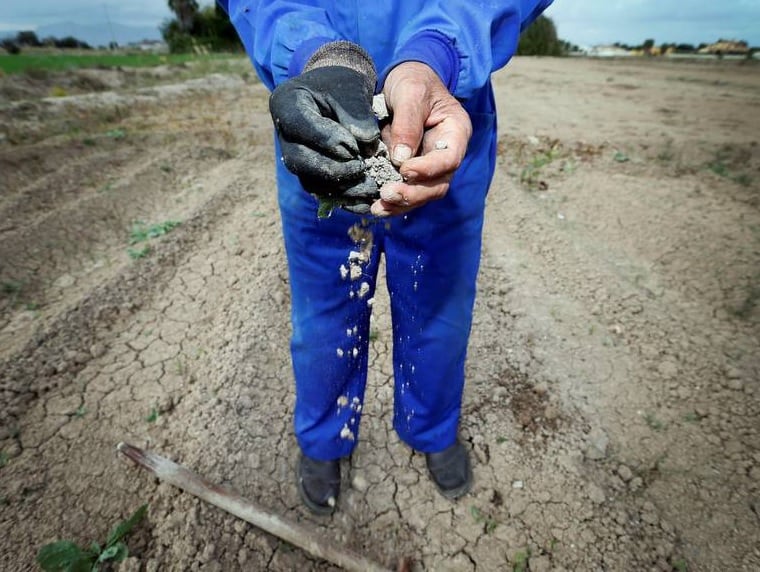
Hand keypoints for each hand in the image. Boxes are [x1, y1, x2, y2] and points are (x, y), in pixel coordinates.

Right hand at [269, 64, 379, 211]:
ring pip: (310, 181)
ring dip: (340, 188)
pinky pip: (321, 191)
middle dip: (333, 169)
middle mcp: (283, 134)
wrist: (339, 92)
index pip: (301, 127)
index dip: (328, 140)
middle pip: (300, 160)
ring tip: (369, 187)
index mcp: (286, 104)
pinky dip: (343, 197)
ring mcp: (293, 155)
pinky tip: (365, 199)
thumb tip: (366, 148)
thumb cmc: (343, 85)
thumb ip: (357, 115)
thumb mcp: (352, 89)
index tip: (354, 147)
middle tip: (361, 168)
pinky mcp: (307, 172)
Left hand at [371, 62, 471, 216]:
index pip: (449, 159)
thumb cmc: (413, 81)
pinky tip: (376, 207)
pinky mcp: (414, 173)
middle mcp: (447, 154)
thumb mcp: (410, 93)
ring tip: (378, 208)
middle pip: (438, 184)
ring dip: (401, 204)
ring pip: (423, 194)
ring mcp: (431, 166)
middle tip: (387, 194)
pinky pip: (408, 191)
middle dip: (413, 194)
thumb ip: (408, 123)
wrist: (406, 81)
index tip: (404, 170)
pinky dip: (393, 203)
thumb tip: (400, 159)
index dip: (428, 169)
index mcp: (456, 132)